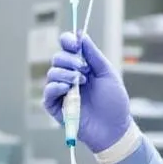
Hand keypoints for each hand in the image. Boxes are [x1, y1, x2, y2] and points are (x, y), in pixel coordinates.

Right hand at [42, 32, 132, 152]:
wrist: (114, 128)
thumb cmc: (114, 103)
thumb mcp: (107, 74)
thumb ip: (93, 55)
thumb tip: (81, 35)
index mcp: (82, 68)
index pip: (67, 49)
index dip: (67, 42)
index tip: (74, 42)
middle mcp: (70, 78)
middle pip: (57, 59)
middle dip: (69, 60)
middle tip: (84, 69)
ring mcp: (62, 92)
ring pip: (51, 73)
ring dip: (65, 73)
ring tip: (80, 82)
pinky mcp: (57, 107)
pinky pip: (48, 92)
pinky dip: (56, 87)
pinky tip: (67, 88)